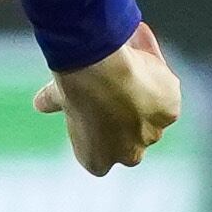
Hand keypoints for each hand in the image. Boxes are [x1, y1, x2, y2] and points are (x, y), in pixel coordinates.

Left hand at [34, 25, 179, 175]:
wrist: (102, 73)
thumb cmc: (75, 85)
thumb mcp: (57, 95)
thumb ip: (53, 102)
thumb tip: (41, 103)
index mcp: (96, 161)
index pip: (102, 155)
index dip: (101, 132)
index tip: (96, 110)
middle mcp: (128, 156)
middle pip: (133, 141)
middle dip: (127, 119)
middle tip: (118, 89)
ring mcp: (152, 135)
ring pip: (152, 116)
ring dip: (145, 94)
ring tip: (132, 62)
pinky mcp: (171, 112)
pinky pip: (166, 94)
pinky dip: (158, 74)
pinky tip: (144, 50)